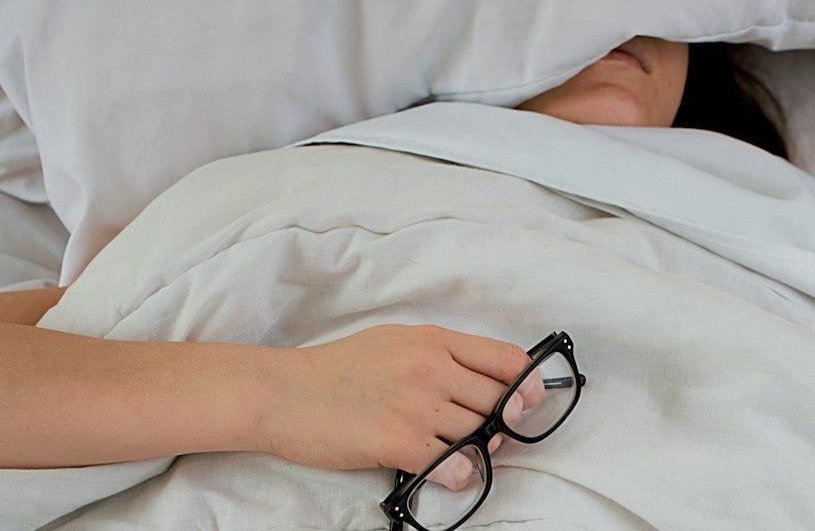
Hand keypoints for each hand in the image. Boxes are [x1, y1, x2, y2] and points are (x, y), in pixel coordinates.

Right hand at [257, 324, 529, 482]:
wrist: (283, 392)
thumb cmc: (336, 368)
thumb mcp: (394, 341)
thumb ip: (439, 355)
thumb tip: (481, 381)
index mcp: (433, 339)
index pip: (505, 359)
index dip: (528, 384)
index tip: (530, 401)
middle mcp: (431, 367)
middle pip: (499, 400)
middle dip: (503, 423)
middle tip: (491, 435)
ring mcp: (416, 404)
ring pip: (479, 433)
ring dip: (479, 450)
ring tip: (460, 454)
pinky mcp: (398, 440)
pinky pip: (454, 464)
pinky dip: (458, 474)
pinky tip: (446, 471)